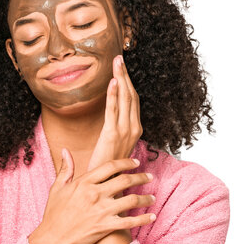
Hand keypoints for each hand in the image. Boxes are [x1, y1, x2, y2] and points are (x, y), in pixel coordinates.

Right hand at [28, 149, 154, 243]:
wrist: (52, 239)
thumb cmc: (54, 214)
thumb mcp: (57, 188)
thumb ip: (65, 168)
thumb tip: (65, 150)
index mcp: (84, 182)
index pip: (111, 166)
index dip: (126, 162)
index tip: (136, 162)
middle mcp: (95, 194)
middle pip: (125, 180)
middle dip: (141, 177)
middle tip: (150, 176)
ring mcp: (102, 210)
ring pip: (131, 200)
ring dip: (145, 198)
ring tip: (153, 197)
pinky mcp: (106, 226)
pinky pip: (130, 221)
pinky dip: (143, 219)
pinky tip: (151, 216)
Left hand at [87, 55, 141, 174]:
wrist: (108, 186)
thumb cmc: (109, 165)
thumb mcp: (116, 144)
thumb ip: (116, 128)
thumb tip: (112, 115)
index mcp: (135, 128)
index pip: (134, 99)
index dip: (129, 81)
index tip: (123, 66)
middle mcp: (134, 127)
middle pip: (131, 94)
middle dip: (126, 74)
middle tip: (119, 57)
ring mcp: (125, 131)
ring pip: (125, 98)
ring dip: (121, 78)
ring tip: (116, 62)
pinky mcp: (113, 134)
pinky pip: (113, 110)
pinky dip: (113, 94)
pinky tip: (112, 81)